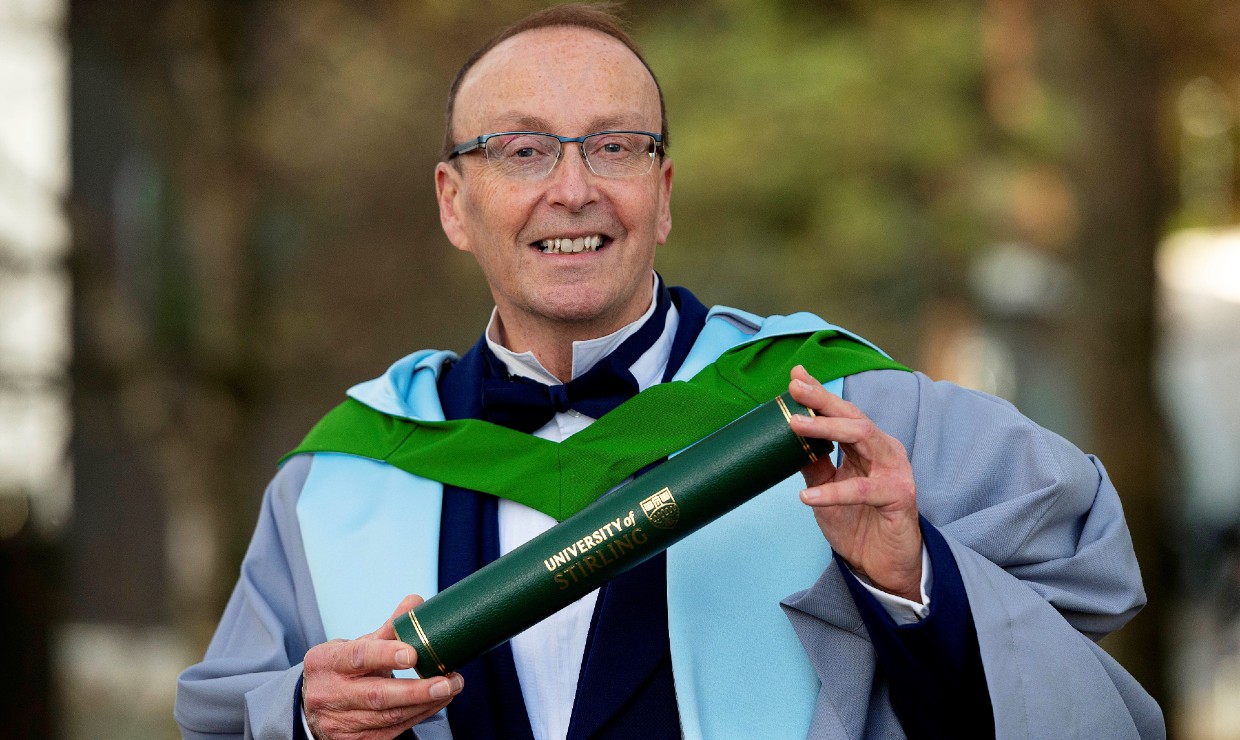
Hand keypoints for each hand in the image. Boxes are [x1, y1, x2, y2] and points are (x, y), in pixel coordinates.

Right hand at [302, 594, 463, 738]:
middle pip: (377, 695)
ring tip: (451, 687)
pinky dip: (419, 715)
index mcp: (327, 662)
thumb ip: (388, 628)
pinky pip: (393, 730)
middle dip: (417, 690)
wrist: (312, 704)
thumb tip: (416, 603)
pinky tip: (437, 702)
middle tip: (448, 680)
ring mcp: (341, 722)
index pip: (358, 657)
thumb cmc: (340, 669)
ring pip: (389, 716)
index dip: (386, 655)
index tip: (414, 654)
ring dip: (425, 703)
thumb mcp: (355, 645)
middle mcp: (330, 694)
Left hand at [787, 365, 922, 599]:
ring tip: (794, 425)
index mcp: (868, 446)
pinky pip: (863, 490)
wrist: (884, 565)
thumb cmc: (859, 523)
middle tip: (795, 389)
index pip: (843, 413)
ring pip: (862, 438)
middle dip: (823, 400)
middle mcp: (885, 451)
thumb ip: (814, 463)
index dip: (820, 394)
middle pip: (853, 417)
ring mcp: (895, 471)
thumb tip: (787, 439)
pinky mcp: (900, 496)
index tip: (796, 376)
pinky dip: (833, 492)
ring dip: (827, 429)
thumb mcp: (828, 489)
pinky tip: (807, 495)